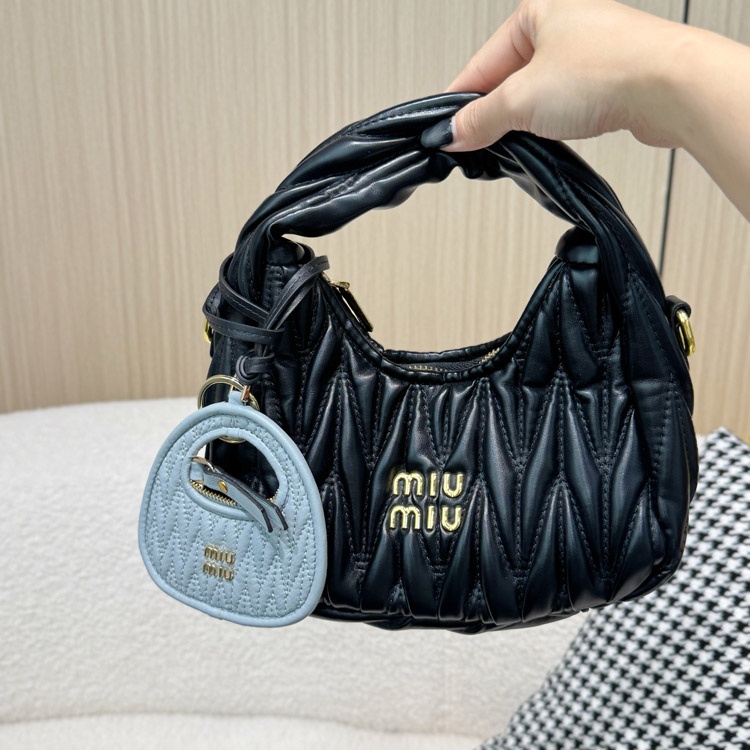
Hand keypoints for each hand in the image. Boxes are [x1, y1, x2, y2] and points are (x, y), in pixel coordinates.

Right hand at [439, 0, 687, 149]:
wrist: (670, 88)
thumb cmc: (609, 69)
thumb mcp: (522, 99)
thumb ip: (480, 119)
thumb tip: (453, 133)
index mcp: (535, 12)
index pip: (479, 65)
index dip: (460, 104)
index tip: (448, 133)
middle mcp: (561, 26)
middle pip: (506, 81)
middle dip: (492, 115)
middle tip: (478, 145)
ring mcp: (586, 53)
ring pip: (535, 94)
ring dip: (521, 122)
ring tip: (519, 141)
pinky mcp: (605, 80)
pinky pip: (562, 104)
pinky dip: (549, 123)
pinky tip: (548, 137)